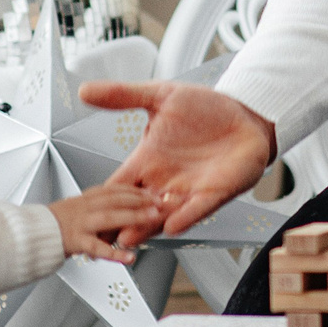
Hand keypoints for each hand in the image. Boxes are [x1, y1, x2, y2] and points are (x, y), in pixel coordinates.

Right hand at [48, 184, 163, 264]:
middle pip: (116, 199)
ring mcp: (80, 224)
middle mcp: (84, 208)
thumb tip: (115, 210)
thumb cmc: (50, 226)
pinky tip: (130, 257)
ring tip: (151, 220)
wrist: (30, 235)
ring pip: (110, 217)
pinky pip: (98, 248)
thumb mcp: (75, 210)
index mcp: (85, 199)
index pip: (114, 189)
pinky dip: (115, 254)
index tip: (152, 192)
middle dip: (140, 199)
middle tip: (159, 202)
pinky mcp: (75, 241)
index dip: (135, 190)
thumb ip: (94, 209)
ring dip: (133, 217)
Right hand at [77, 80, 276, 246]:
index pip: (118, 185)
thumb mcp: (160, 96)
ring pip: (162, 216)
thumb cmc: (205, 108)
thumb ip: (122, 96)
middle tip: (103, 232)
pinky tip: (171, 225)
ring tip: (129, 235)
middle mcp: (164, 180)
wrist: (243, 112)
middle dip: (120, 221)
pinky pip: (197, 209)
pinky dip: (185, 217)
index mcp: (147, 160)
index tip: (84, 212)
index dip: (102, 199)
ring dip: (146, 226)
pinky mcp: (214, 193)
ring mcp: (188, 190)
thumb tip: (85, 90)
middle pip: (134, 208)